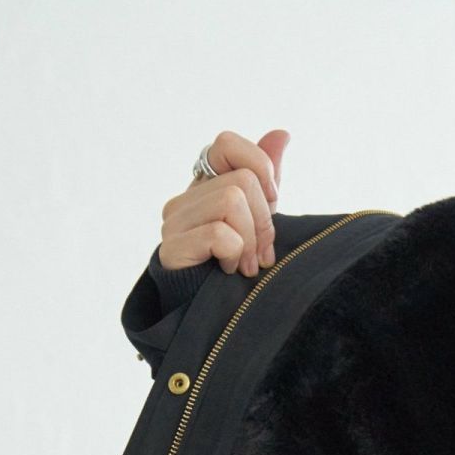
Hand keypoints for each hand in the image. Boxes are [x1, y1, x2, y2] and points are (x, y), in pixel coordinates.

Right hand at [157, 128, 289, 276]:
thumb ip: (265, 177)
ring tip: (246, 266)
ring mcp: (174, 222)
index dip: (259, 167)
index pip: (225, 144)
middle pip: (241, 181)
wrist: (213, 320)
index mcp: (204, 187)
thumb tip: (282, 134)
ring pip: (232, 201)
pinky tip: (228, 270)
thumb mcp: (258, 219)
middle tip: (261, 255)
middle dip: (264, 222)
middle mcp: (184, 199)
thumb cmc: (236, 269)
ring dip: (250, 241)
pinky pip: (220, 233)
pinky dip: (234, 254)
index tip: (272, 201)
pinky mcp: (171, 249)